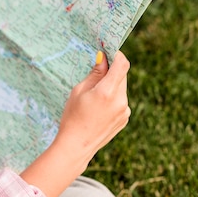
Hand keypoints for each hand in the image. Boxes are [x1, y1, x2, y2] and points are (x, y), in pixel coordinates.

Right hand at [20, 51, 129, 196]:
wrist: (76, 145)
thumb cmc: (72, 115)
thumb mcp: (79, 90)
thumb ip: (95, 74)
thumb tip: (103, 58)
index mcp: (108, 91)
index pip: (122, 65)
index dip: (117, 55)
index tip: (109, 51)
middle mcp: (121, 101)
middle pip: (122, 76)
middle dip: (111, 70)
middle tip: (96, 70)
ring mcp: (125, 111)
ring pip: (121, 89)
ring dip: (111, 85)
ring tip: (93, 96)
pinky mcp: (125, 119)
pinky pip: (121, 101)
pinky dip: (112, 98)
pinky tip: (97, 108)